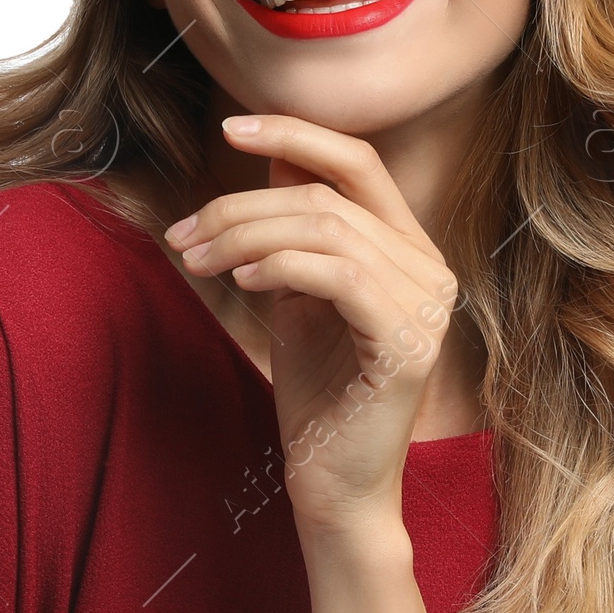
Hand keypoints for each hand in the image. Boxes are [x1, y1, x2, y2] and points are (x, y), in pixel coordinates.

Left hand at [164, 115, 459, 531]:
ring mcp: (427, 308)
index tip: (229, 128)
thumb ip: (294, 232)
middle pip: (328, 197)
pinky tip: (242, 285)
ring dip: (245, 237)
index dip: (296, 134)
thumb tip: (273, 161)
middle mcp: (431, 270)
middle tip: (182, 236)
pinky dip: (280, 268)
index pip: (360, 162)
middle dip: (240, 207)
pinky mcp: (408, 344)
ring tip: (196, 260)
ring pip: (327, 230)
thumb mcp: (297, 295)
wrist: (334, 484)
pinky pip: (339, 275)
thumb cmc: (315, 393)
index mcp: (410, 250)